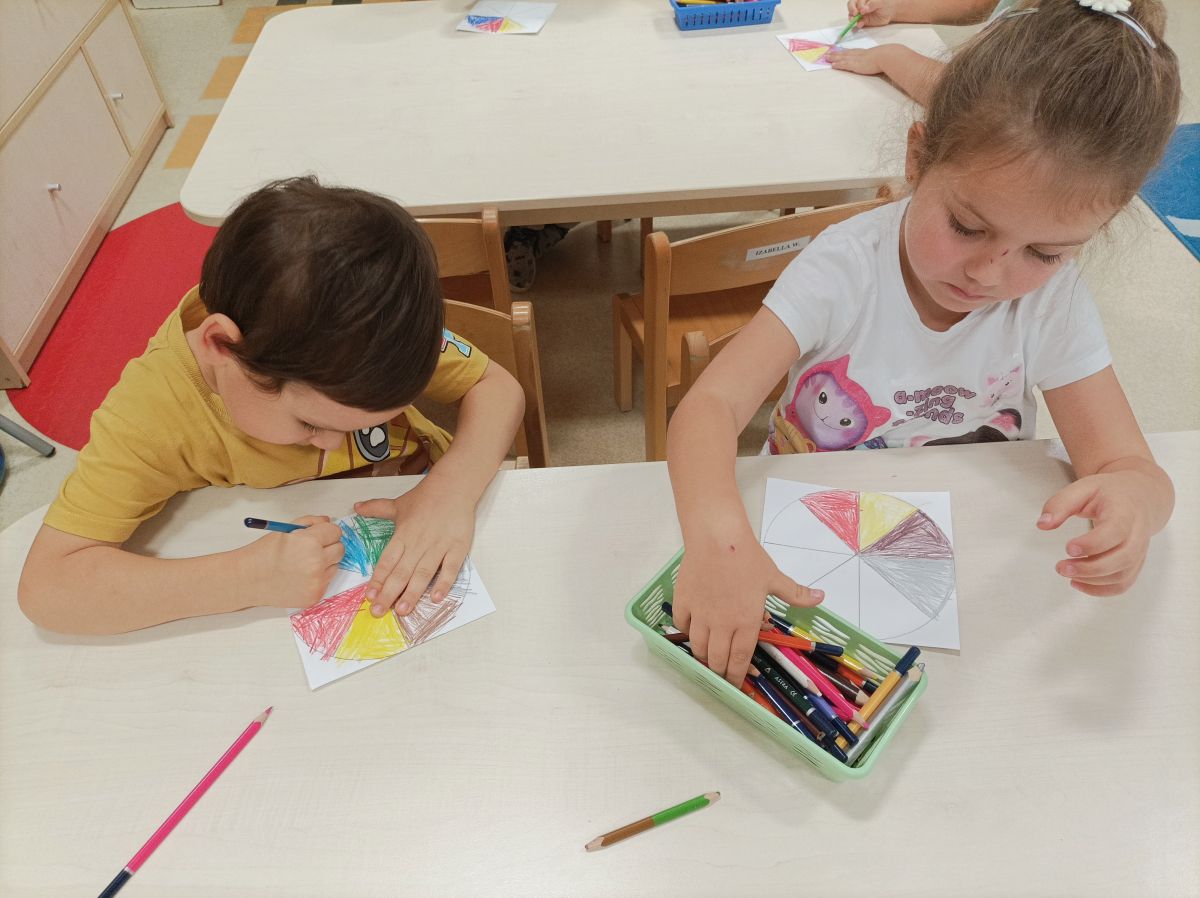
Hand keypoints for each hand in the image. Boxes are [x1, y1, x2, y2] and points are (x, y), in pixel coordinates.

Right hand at [244, 516, 343, 607]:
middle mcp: (317, 562)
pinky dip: (317, 579)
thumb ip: (310, 522)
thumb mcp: (286, 530)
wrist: (248, 579)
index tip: (319, 535)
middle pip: (340, 549)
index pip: (335, 531)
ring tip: (303, 564)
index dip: (326, 532)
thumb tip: (328, 521)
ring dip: (325, 564)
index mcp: (310, 542)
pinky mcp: (315, 595)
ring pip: (335, 566)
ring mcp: (317, 581)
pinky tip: (300, 577)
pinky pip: (326, 582)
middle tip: (312, 549)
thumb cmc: (265, 553)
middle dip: (329, 546)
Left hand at [354, 480, 474, 616]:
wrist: (455, 485)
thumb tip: (355, 507)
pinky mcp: (458, 547)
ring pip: (423, 573)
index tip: (369, 596)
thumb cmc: (426, 497)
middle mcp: (419, 542)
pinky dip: (444, 583)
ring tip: (403, 610)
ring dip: (413, 593)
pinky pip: (450, 569)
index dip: (378, 579)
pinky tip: (436, 598)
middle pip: (402, 572)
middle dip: (389, 593)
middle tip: (379, 612)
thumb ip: (376, 508)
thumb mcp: (398, 503)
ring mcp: (439, 546)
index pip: (387, 561)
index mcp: (403, 534)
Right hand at [671, 531, 822, 686]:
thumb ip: (796, 593)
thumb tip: (821, 597)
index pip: (740, 661)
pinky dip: (687, 632)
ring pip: (697, 647)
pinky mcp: (683, 603)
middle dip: (720, 671)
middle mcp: (721, 625)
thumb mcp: (774, 577)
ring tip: (708, 655)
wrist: (717, 537)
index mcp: (745, 623)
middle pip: (716, 660)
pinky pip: (682, 626)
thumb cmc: (747, 558)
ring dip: (703, 656)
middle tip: (723, 671)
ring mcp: (699, 615)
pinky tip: (694, 629)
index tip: (737, 684)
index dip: (737, 677)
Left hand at [827, 45, 892, 75]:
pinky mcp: (856, 65)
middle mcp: (859, 54)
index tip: (839, 51)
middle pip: (845, 53)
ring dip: (834, 58)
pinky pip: (844, 64)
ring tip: (827, 58)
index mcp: (865, 52)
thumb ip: (878, 58)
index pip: (852, 51)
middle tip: (828, 53)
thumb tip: (881, 60)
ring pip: (843, 58)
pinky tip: (833, 65)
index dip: (845, 51)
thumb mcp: (881, 56)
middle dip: (836, 53)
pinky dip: (838, 64)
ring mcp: (857, 59)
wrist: (886, 56)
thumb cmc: (887, 56)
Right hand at [847, 0, 897, 26]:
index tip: (861, 10)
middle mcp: (859, 5)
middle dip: (851, 10)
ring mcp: (860, 14)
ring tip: (855, 21)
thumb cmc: (885, 3)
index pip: (855, 1)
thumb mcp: (880, 2)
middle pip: (851, 6)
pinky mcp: (862, 21)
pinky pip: (857, 23)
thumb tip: (863, 10)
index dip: (856, 5)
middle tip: (855, 14)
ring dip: (852, 19)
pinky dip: (857, 24)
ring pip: (852, 15)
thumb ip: (872, 4)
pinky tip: (859, 25)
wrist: (891, 11)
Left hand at [1038, 472, 1154, 595]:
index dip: (1093, 544)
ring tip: (1066, 572)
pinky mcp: (1135, 563)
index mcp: (1124, 511)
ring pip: (1123, 575)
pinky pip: (1123, 584)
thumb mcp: (1083, 488)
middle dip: (1090, 568)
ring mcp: (1139, 551)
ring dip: (1093, 580)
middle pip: (1122, 558)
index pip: (1116, 531)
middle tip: (1061, 567)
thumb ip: (1060, 504)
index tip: (1068, 548)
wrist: (1140, 496)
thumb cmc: (1108, 493)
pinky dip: (1101, 590)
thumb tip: (1042, 524)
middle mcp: (1137, 533)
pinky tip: (1078, 583)